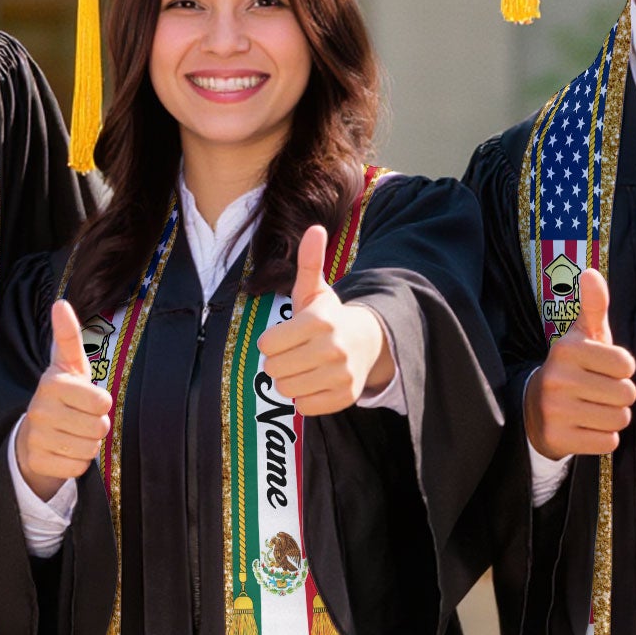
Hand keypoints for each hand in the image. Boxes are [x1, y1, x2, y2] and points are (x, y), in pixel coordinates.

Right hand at [14, 300, 111, 499]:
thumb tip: (61, 303)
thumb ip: (68, 336)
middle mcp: (40, 409)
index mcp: (52, 382)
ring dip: (88, 444)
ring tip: (72, 433)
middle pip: (99, 428)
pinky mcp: (37, 461)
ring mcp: (36, 436)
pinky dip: (77, 462)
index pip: (101, 401)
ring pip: (90, 449)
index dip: (101, 403)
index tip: (88, 398)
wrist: (33, 435)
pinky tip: (63, 450)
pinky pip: (78, 467)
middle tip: (81, 419)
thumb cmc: (62, 395)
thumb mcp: (68, 365)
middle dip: (97, 426)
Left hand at [255, 225, 391, 416]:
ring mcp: (341, 375)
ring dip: (289, 380)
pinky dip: (304, 398)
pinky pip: (304, 407)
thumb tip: (315, 228)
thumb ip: (309, 262)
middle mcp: (333, 349)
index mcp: (320, 322)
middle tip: (293, 353)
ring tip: (303, 367)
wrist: (367, 343)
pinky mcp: (345, 397)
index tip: (284, 337)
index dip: (270, 342)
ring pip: (286, 390)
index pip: (267, 345)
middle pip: (274, 370)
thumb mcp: (316, 290)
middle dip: (278, 362)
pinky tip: (314, 381)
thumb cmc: (329, 317)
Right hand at [524, 269, 635, 457]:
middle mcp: (557, 378)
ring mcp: (555, 410)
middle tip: (597, 393)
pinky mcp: (557, 438)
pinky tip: (585, 427)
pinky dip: (602, 438)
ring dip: (613, 417)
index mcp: (566, 349)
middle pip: (627, 394)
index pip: (627, 365)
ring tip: (592, 409)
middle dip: (619, 396)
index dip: (622, 370)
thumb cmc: (572, 368)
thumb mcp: (582, 336)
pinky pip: (607, 442)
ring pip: (619, 419)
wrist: (534, 409)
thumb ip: (593, 306)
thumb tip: (591, 272)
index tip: (602, 369)